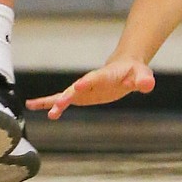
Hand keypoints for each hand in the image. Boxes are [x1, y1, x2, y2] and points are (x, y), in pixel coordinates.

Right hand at [26, 58, 155, 118]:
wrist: (127, 69)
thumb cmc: (135, 73)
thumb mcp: (143, 76)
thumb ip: (144, 81)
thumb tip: (147, 86)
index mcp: (107, 75)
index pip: (96, 78)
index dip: (87, 82)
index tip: (77, 86)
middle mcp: (91, 80)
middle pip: (77, 87)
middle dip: (68, 95)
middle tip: (58, 104)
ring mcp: (83, 88)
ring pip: (66, 94)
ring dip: (55, 102)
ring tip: (46, 112)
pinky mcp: (80, 95)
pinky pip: (62, 100)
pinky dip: (49, 102)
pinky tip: (33, 106)